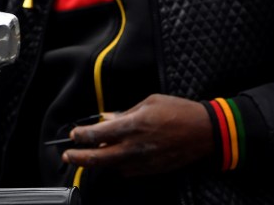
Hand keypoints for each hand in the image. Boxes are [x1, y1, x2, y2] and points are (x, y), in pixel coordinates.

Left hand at [62, 94, 213, 175]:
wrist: (205, 133)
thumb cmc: (178, 111)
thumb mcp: (149, 102)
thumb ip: (125, 113)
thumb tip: (107, 119)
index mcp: (133, 125)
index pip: (97, 134)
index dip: (81, 135)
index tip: (74, 134)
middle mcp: (134, 147)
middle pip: (98, 158)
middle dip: (79, 157)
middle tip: (68, 155)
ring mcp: (142, 162)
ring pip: (111, 167)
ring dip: (99, 162)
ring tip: (92, 153)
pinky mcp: (151, 170)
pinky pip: (127, 171)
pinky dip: (117, 165)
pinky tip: (116, 156)